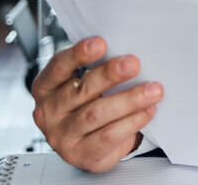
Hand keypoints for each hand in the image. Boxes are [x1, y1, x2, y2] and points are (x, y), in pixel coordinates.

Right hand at [31, 36, 163, 171]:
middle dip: (110, 75)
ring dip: (129, 100)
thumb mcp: (82, 82)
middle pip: (81, 91)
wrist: (86, 142)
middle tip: (133, 64)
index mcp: (45, 87)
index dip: (78, 54)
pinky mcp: (81, 154)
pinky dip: (131, 121)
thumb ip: (95, 68)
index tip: (101, 43)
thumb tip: (126, 53)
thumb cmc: (87, 103)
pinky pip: (108, 136)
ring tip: (152, 90)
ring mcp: (62, 136)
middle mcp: (49, 112)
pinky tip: (147, 111)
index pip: (59, 67)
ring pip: (96, 114)